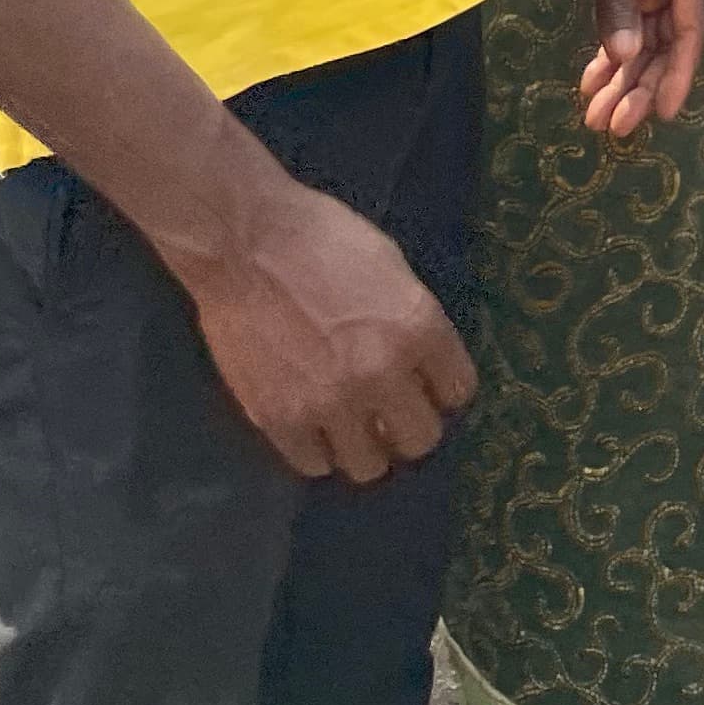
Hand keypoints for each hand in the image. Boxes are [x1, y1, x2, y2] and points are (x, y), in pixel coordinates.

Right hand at [172, 171, 478, 485]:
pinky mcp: (281, 421)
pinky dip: (317, 450)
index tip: (429, 386)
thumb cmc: (322, 238)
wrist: (245, 243)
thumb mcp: (390, 267)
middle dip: (410, 425)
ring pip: (368, 466)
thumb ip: (410, 321)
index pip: (458, 391)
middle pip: (421, 439)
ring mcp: (330, 403)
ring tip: (351, 426)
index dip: (444, 388)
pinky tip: (312, 426)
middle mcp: (382, 374)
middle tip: (392, 411)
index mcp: (418, 328)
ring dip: (365, 446)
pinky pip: (314, 465)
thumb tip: (420, 363)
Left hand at [533, 0, 703, 136]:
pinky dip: (606, 57)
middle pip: (665, 42)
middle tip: (616, 125)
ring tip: (597, 119)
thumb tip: (624, 58)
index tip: (663, 112)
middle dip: (642, 84)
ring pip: (640, 42)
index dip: (678, 72)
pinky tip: (590, 84)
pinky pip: (619, 29)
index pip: (690, 26)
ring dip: (621, 79)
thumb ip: (616, 2)